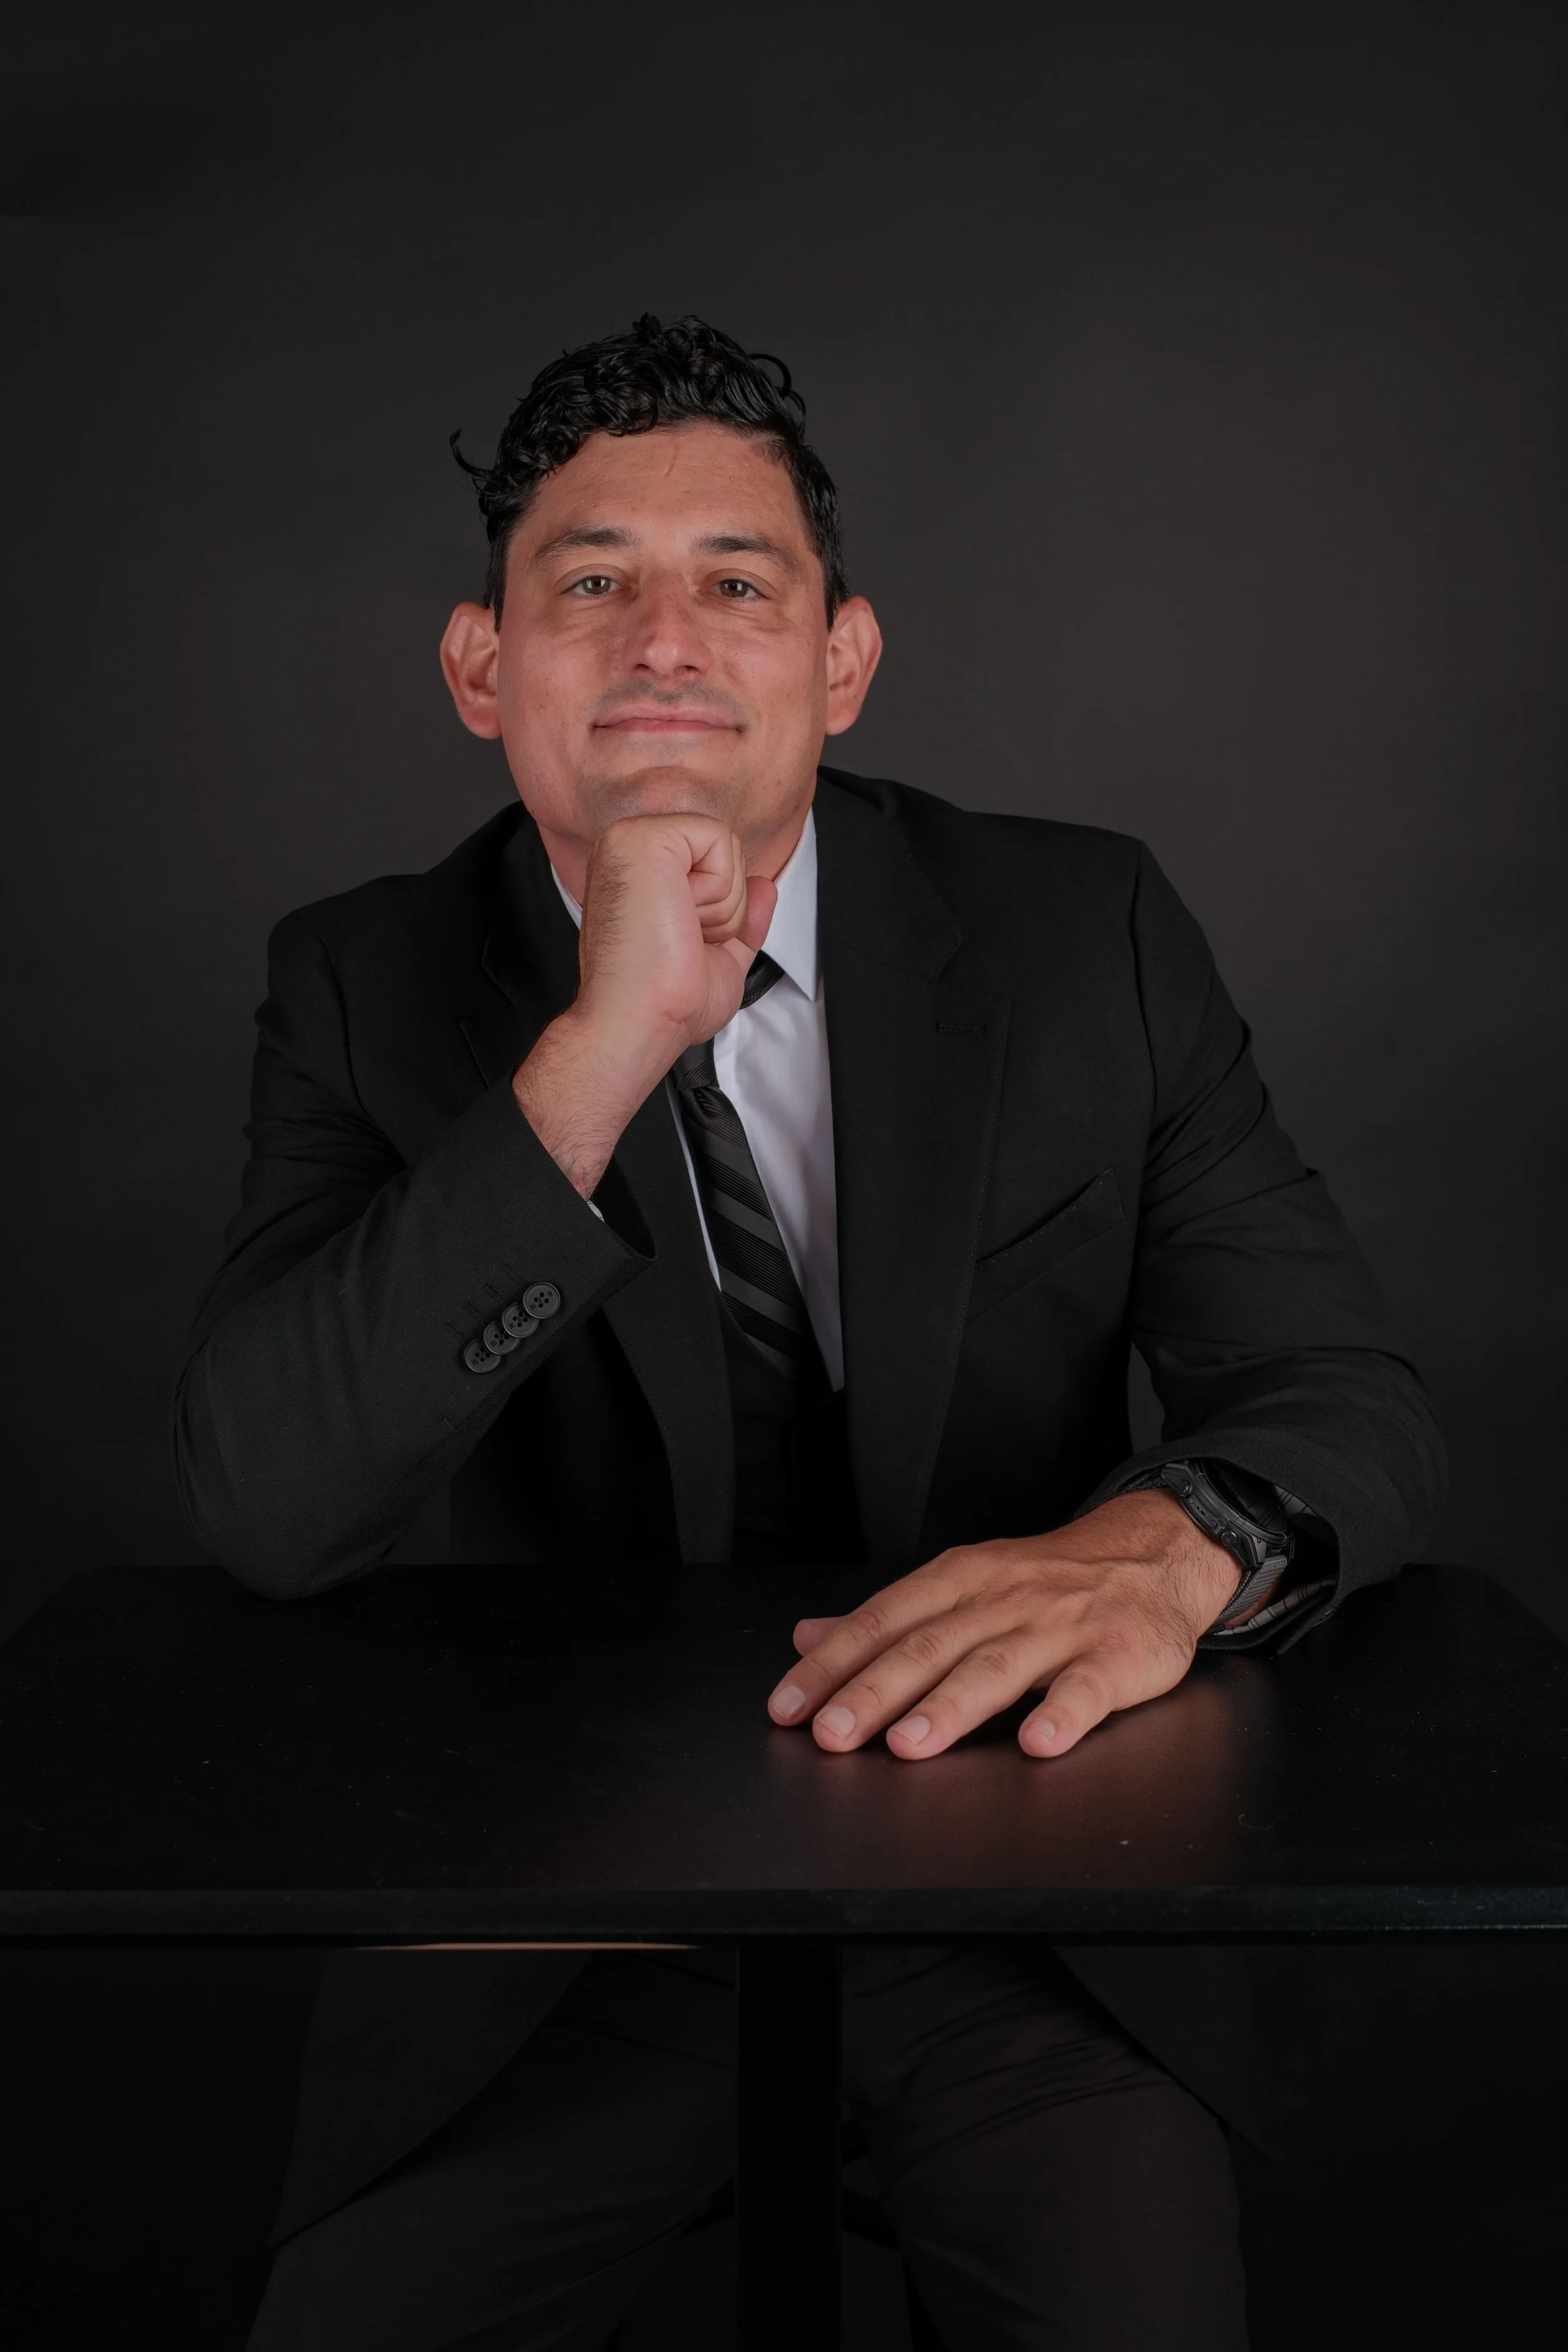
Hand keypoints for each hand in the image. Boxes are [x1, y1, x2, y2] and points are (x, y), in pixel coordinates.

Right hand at [513, 812, 775, 1196]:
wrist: (637, 1025)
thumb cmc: (664, 1004)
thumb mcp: (719, 957)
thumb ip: (742, 918)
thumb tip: (765, 884)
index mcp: (639, 874)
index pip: (715, 865)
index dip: (722, 912)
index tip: (682, 946)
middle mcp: (629, 850)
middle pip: (725, 852)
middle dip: (724, 908)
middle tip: (679, 940)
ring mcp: (631, 839)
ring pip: (726, 846)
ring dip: (720, 906)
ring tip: (674, 933)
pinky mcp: (642, 839)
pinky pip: (720, 839)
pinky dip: (717, 891)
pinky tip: (679, 918)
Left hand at [766, 1490, 1243, 1759]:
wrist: (1151, 1555)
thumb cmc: (1046, 1582)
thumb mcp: (963, 1585)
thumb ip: (888, 1619)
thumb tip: (807, 1637)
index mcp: (960, 1580)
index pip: (883, 1620)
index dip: (832, 1663)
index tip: (789, 1706)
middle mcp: (1002, 1599)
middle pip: (930, 1645)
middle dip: (875, 1691)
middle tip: (832, 1733)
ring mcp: (1060, 1628)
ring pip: (998, 1666)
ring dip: (951, 1706)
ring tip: (909, 1744)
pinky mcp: (1115, 1658)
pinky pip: (1087, 1688)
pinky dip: (1062, 1716)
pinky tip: (1036, 1743)